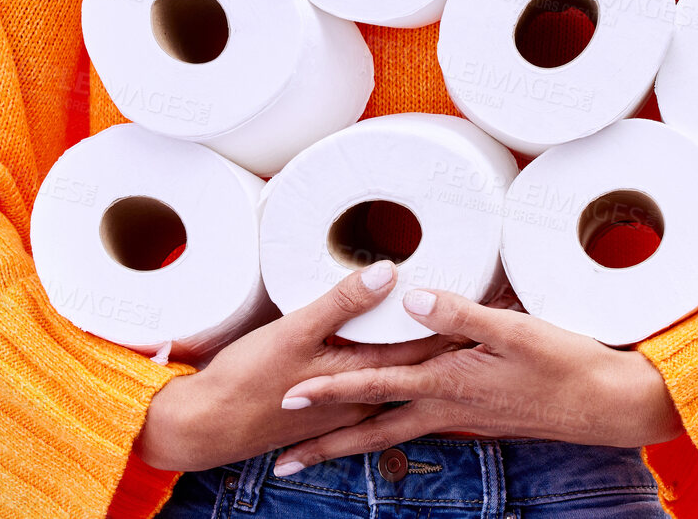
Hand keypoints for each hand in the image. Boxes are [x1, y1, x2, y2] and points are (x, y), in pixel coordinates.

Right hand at [134, 260, 466, 472]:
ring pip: (401, 375)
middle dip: (452, 336)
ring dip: (428, 355)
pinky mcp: (333, 405)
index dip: (455, 320)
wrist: (208, 424)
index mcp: (362, 377)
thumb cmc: (249, 379)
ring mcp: (349, 404)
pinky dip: (397, 372)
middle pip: (420, 361)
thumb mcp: (295, 331)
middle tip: (486, 305)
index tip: (489, 294)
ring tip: (458, 327)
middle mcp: (365, 397)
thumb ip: (342, 303)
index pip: (425, 345)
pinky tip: (402, 360)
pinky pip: (378, 385)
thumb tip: (391, 273)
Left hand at [270, 285, 681, 476]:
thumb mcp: (514, 330)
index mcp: (449, 383)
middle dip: (327, 441)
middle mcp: (449, 406)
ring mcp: (463, 416)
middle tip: (283, 457)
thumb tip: (409, 297)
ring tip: (320, 448)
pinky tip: (389, 421)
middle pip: (374, 426)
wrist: (604, 404)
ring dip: (355, 439)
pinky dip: (393, 427)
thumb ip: (460, 313)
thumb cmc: (564, 364)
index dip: (331, 388)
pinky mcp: (478, 415)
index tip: (290, 394)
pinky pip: (422, 423)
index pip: (376, 384)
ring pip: (395, 429)